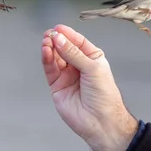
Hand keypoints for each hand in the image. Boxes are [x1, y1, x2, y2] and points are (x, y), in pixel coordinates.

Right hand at [41, 24, 137, 150]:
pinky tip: (45, 51)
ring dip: (50, 48)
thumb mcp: (92, 69)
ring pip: (55, 58)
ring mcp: (67, 76)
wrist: (100, 122)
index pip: (78, 42)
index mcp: (92, 58)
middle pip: (64, 48)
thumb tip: (59, 39)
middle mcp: (78, 66)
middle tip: (50, 34)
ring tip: (46, 41)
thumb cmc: (104, 96)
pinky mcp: (56, 86)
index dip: (68, 34)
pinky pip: (50, 69)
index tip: (58, 28)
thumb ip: (73, 54)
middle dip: (57, 40)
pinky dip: (47, 59)